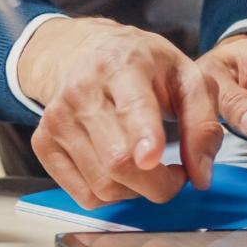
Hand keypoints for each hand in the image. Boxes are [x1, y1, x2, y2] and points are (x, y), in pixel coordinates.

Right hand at [18, 16, 219, 205]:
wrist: (81, 52)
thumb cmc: (139, 64)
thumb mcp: (185, 76)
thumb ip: (202, 124)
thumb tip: (200, 175)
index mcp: (123, 66)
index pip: (132, 106)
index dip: (144, 135)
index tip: (152, 156)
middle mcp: (82, 90)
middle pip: (118, 160)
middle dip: (157, 184)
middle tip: (174, 174)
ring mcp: (57, 118)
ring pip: (102, 185)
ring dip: (136, 190)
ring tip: (145, 167)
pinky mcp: (44, 142)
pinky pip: (84, 194)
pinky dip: (110, 194)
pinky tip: (118, 172)